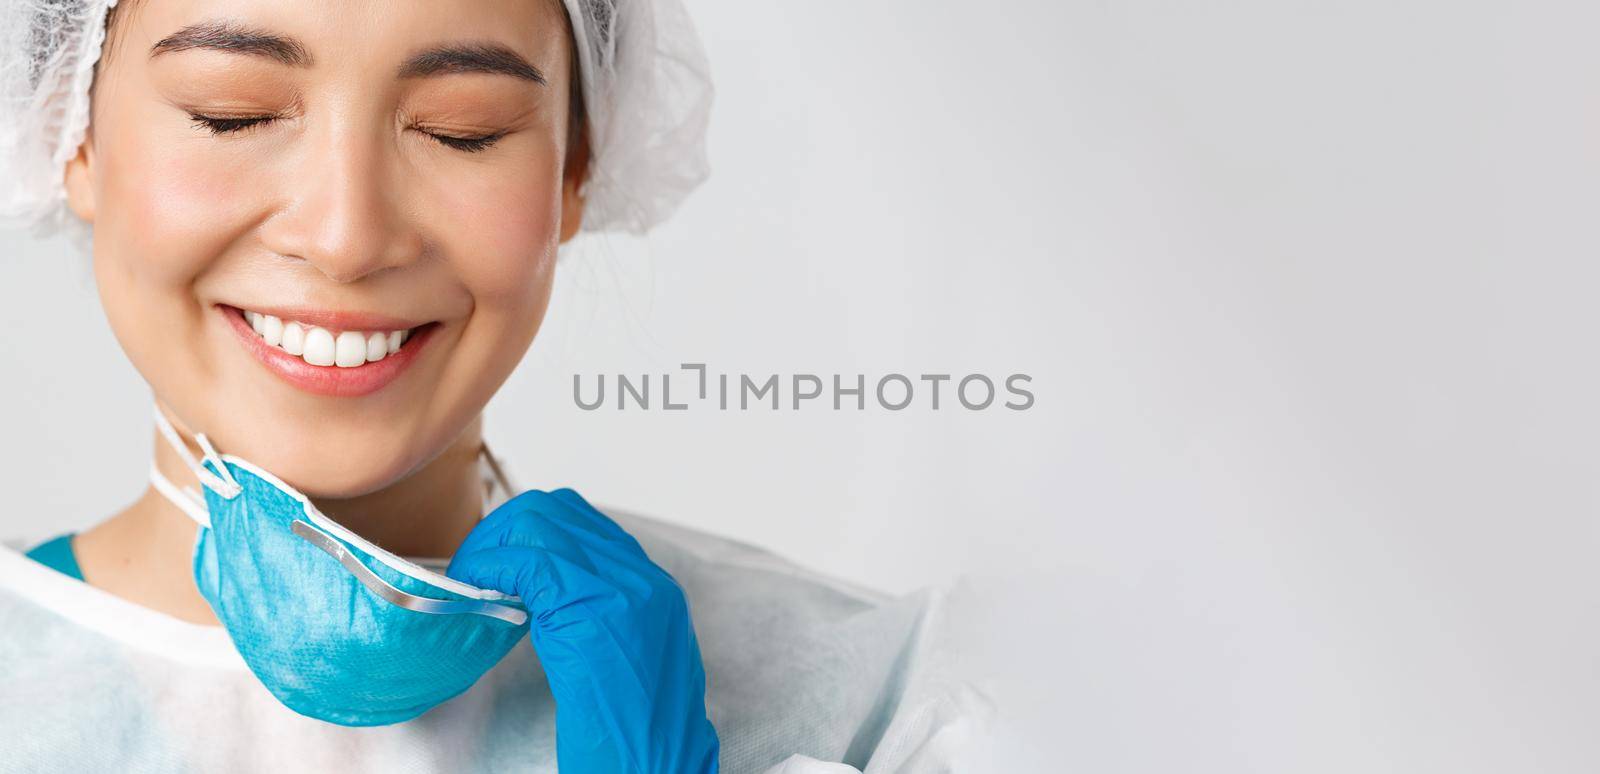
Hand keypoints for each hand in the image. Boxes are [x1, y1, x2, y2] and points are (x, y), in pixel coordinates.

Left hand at [447, 488, 718, 773]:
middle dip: (502, 532)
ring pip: (538, 525)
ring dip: (492, 548)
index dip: (526, 534)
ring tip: (472, 582)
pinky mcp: (592, 611)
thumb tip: (540, 597)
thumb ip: (599, 618)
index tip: (497, 565)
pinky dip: (491, 570)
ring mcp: (622, 589)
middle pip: (556, 510)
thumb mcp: (629, 660)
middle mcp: (642, 577)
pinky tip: (478, 593)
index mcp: (653, 587)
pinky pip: (526, 564)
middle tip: (475, 570)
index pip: (579, 521)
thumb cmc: (639, 733)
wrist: (659, 765)